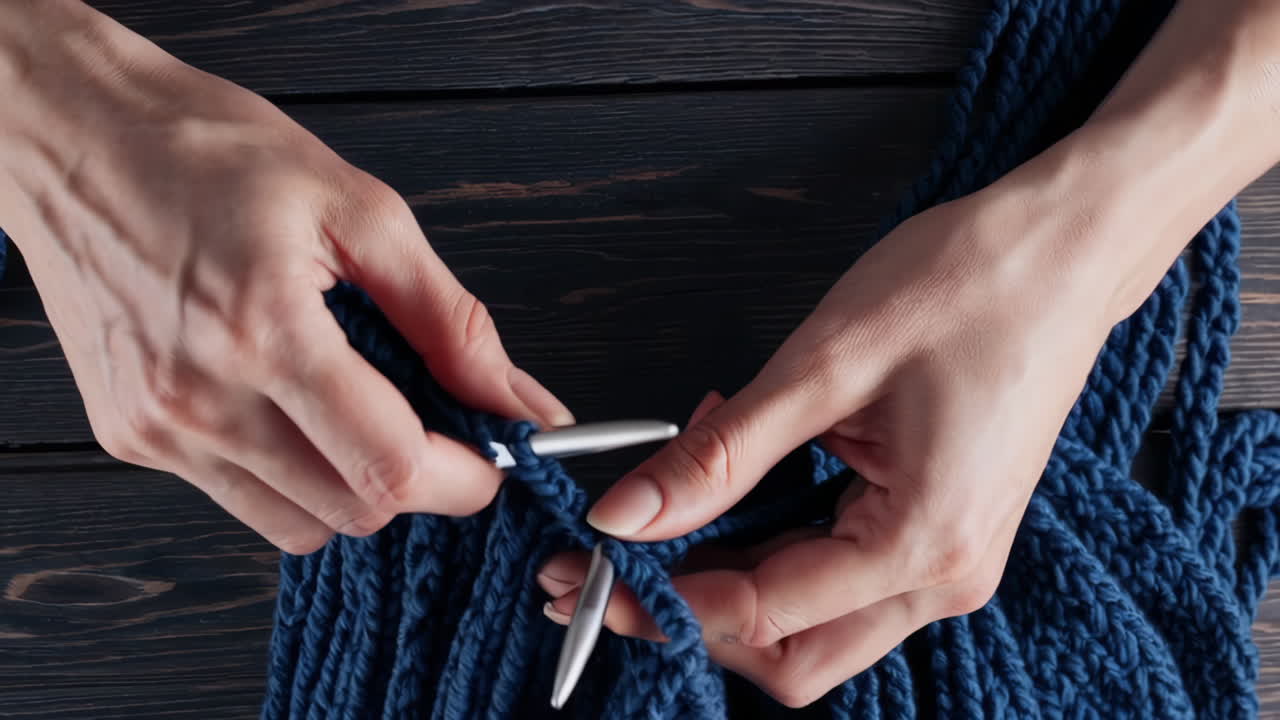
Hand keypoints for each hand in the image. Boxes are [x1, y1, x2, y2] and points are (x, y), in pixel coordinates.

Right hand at [0, 4, 570, 553]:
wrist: (76, 137)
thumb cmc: (209, 152)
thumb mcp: (361, 211)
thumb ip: (451, 321)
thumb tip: (518, 399)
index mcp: (264, 331)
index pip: (389, 468)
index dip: (464, 478)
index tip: (491, 456)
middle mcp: (199, 398)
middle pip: (350, 511)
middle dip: (416, 481)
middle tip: (436, 424)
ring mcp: (157, 427)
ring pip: (297, 525)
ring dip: (353, 486)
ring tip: (360, 409)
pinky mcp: (129, 437)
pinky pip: (241, 498)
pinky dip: (292, 476)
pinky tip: (294, 408)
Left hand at [537, 188, 1116, 706]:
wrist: (1065, 250)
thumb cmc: (968, 287)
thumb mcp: (821, 369)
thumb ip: (718, 457)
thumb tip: (625, 517)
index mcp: (923, 545)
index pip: (760, 614)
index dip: (660, 598)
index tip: (587, 569)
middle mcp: (944, 577)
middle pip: (789, 652)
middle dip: (694, 612)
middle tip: (616, 558)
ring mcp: (946, 560)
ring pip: (809, 620)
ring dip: (730, 575)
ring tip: (680, 491)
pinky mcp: (937, 531)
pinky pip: (837, 573)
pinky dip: (773, 543)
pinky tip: (739, 480)